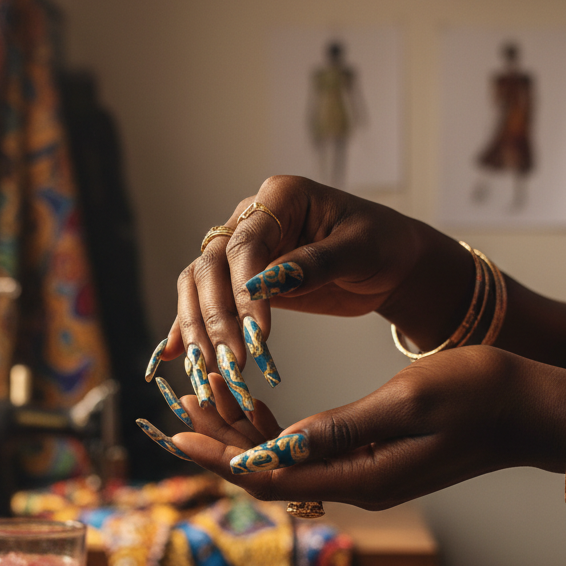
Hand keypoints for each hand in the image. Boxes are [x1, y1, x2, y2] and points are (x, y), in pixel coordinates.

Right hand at [145, 174, 476, 405]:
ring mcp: (240, 249)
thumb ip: (312, 264)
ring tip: (207, 368)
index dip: (242, 290)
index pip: (245, 244)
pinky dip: (188, 327)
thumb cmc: (383, 246)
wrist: (391, 262)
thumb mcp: (360, 250)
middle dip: (217, 318)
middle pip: (210, 266)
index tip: (257, 333)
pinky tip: (173, 355)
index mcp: (280, 197)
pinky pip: (204, 301)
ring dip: (198, 328)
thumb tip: (262, 284)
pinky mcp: (238, 279)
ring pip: (198, 285)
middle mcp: (250, 218)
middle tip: (232, 362)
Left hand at [162, 348, 565, 509]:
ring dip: (240, 436)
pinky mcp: (370, 460)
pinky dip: (273, 434)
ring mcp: (362, 475)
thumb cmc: (479, 394)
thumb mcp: (406, 402)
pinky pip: (306, 453)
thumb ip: (337, 430)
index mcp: (360, 477)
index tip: (174, 434)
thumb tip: (271, 451)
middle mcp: (355, 484)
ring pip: (282, 463)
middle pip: (266, 474)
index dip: (215, 457)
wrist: (531, 409)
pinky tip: (254, 409)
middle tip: (178, 407)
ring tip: (202, 400)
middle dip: (217, 443)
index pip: (267, 478)